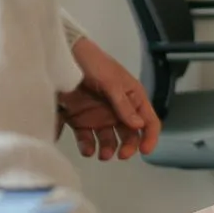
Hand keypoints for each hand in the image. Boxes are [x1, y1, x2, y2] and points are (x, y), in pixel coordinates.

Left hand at [58, 36, 160, 160]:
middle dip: (128, 146)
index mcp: (132, 97)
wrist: (63, 57)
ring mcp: (100, 116)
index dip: (150, 136)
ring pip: (109, 140)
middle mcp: (118, 110)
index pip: (148, 120)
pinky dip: (88, 147)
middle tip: (121, 155)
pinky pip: (87, 139)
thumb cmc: (93, 64)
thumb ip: (123, 105)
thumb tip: (139, 126)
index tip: (145, 151)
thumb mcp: (111, 82)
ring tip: (103, 154)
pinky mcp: (81, 121)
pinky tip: (87, 149)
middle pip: (130, 134)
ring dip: (109, 149)